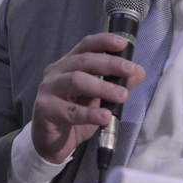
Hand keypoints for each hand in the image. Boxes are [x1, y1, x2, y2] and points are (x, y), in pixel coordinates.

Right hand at [30, 33, 144, 163]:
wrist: (51, 141)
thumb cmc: (74, 115)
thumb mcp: (99, 98)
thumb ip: (117, 83)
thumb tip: (138, 71)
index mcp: (69, 64)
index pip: (86, 45)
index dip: (104, 41)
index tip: (123, 43)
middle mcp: (56, 72)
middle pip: (83, 61)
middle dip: (109, 64)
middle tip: (130, 71)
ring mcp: (48, 89)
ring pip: (76, 81)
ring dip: (102, 87)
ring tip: (122, 95)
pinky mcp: (45, 108)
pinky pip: (70, 111)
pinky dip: (90, 113)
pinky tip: (105, 116)